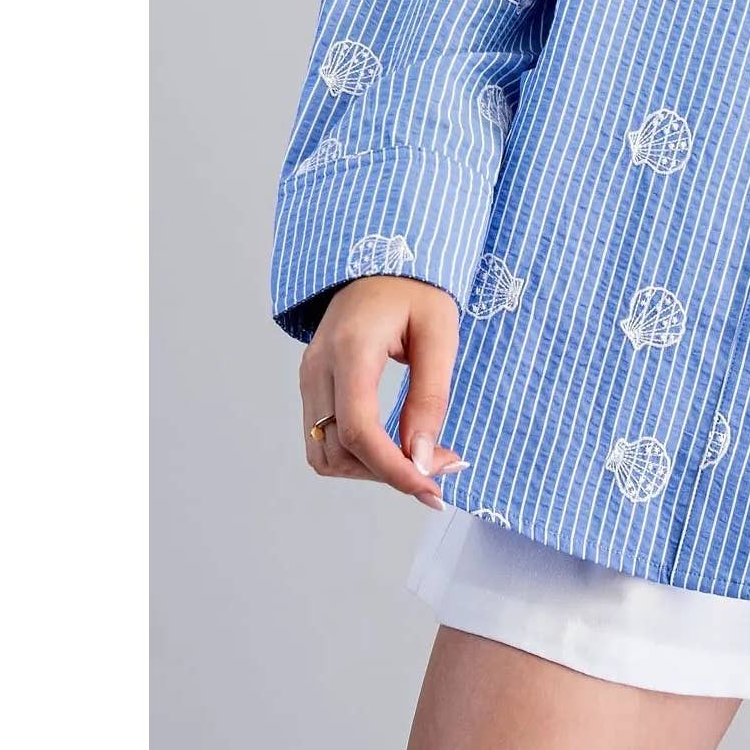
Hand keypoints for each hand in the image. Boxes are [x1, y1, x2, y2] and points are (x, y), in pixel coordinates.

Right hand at [298, 275, 465, 508]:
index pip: (358, 429)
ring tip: (418, 459)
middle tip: (440, 468)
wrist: (381, 262)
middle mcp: (318, 367)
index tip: (432, 487)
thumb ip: (430, 396)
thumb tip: (422, 458)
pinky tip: (393, 447)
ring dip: (370, 469)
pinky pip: (324, 438)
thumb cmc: (416, 289)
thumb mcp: (439, 334)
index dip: (393, 469)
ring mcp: (309, 376)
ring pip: (324, 453)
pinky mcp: (312, 384)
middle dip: (389, 472)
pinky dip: (357, 454)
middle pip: (338, 450)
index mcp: (351, 348)